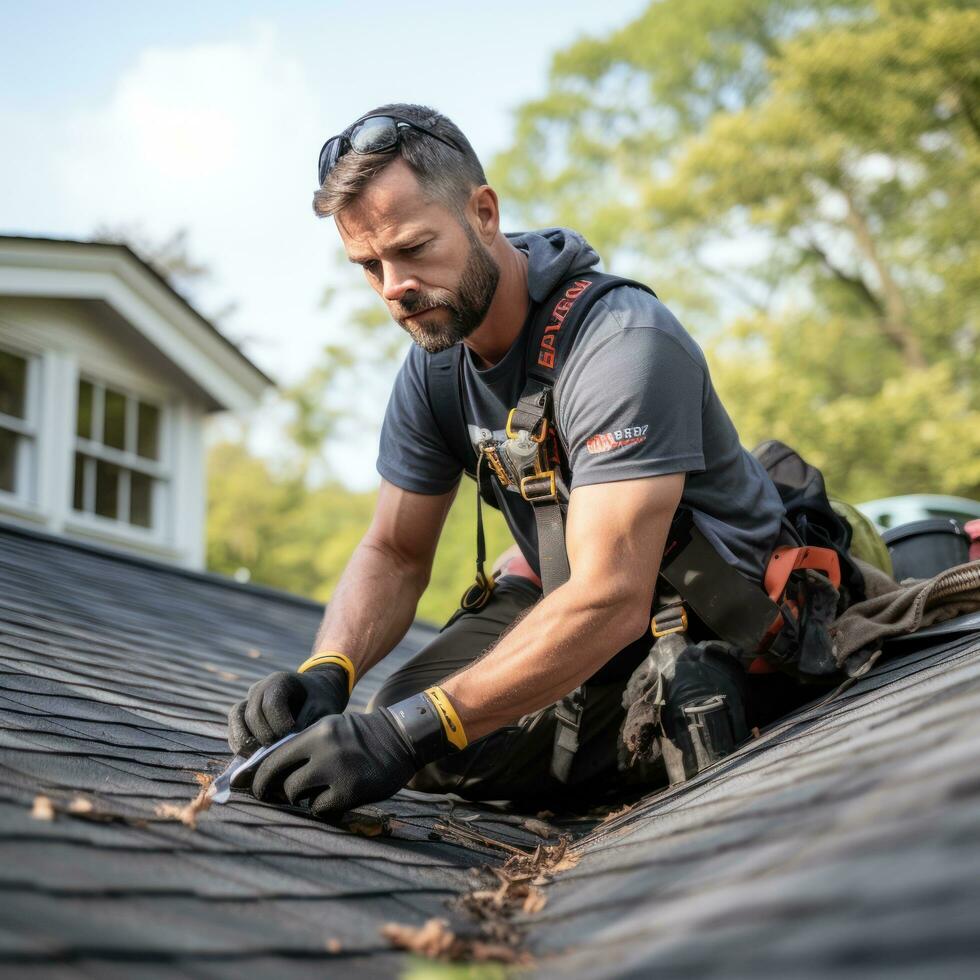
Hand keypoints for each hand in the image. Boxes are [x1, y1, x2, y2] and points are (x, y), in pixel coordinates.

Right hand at [227, 665, 348, 755]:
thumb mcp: (322, 708)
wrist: (314, 695)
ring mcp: (249, 700)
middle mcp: (259, 688)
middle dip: (265, 736)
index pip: (271, 704)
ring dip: (246, 741)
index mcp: (279, 681)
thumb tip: (286, 743)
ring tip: (262, 757)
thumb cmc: (320, 700)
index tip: (292, 736)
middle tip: (280, 751)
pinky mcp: (243, 715)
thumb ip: (307, 721)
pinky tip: (253, 757)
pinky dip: (239, 743)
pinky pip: (233, 728)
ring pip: (236, 718)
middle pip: (252, 714)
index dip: (280, 724)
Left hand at [250, 710, 416, 819]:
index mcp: (317, 732)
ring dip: (300, 798)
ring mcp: (338, 772)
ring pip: (297, 795)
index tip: (255, 786)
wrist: (401, 738)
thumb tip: (268, 771)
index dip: (260, 776)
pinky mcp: (351, 792)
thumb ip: (302, 745)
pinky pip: (320, 809)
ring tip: (313, 793)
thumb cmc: (359, 736)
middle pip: (282, 780)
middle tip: (275, 796)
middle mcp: (325, 750)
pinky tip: (332, 799)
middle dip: (276, 790)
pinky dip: (321, 807)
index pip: (274, 757)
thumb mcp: (330, 728)